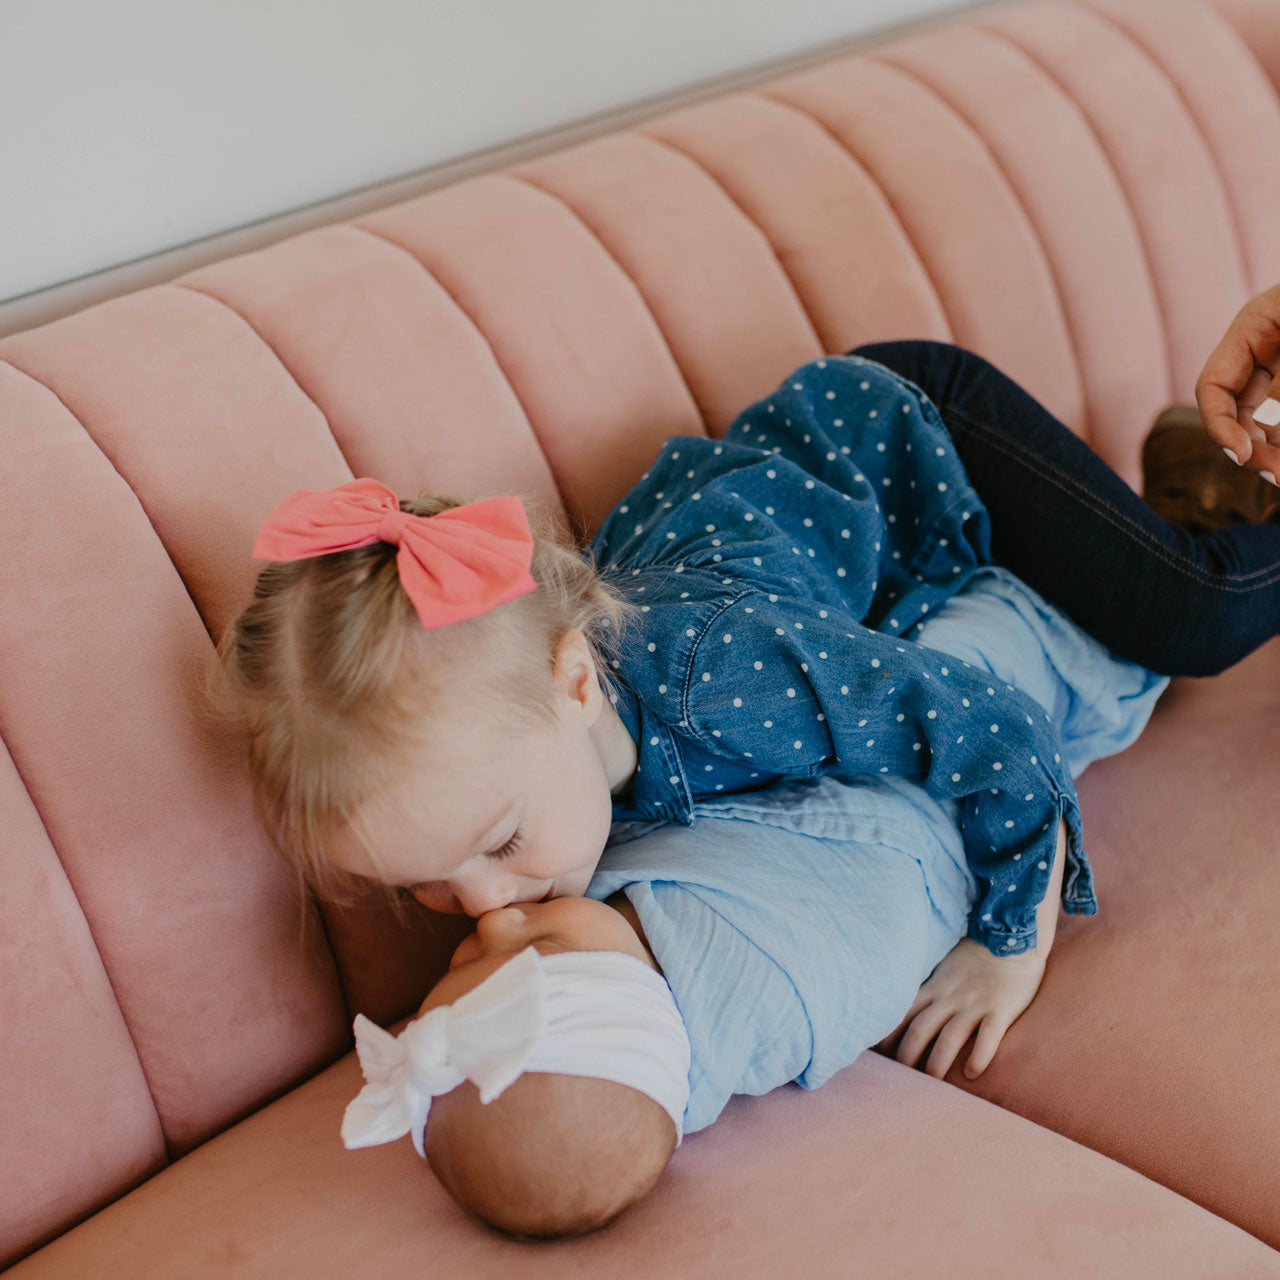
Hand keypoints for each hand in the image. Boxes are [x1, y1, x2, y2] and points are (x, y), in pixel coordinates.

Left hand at [873, 935, 1047, 1079]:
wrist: (1011, 938)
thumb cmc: (977, 954)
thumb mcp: (945, 967)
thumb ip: (931, 987)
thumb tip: (912, 1006)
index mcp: (935, 987)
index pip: (903, 1013)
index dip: (889, 1035)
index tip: (879, 1054)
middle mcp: (950, 998)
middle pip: (920, 1030)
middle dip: (907, 1056)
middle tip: (900, 1079)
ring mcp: (975, 1004)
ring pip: (949, 1038)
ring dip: (937, 1063)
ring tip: (932, 1085)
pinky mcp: (1001, 1009)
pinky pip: (988, 1037)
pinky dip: (978, 1056)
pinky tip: (971, 1073)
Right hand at [1195, 282, 1279, 476]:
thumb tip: (1270, 428)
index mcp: (1254, 328)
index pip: (1212, 386)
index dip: (1219, 424)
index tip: (1242, 455)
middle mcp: (1264, 351)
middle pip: (1236, 412)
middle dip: (1251, 446)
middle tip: (1277, 475)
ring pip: (1264, 423)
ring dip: (1274, 450)